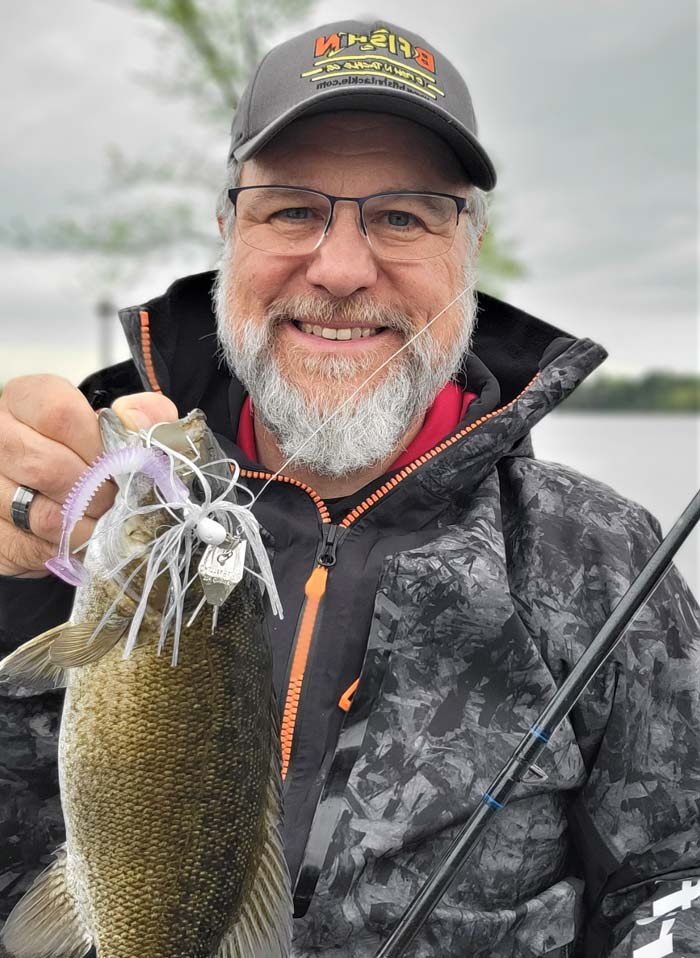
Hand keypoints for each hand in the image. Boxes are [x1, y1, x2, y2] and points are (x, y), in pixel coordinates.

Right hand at [0, 375, 177, 577]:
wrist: (56, 488)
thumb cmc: (87, 450)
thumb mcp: (117, 423)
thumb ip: (140, 416)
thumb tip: (138, 419)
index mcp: (26, 401)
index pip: (59, 415)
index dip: (98, 444)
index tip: (117, 459)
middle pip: (49, 468)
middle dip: (97, 490)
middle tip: (116, 496)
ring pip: (45, 515)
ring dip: (88, 523)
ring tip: (103, 516)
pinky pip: (38, 547)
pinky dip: (71, 547)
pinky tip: (80, 534)